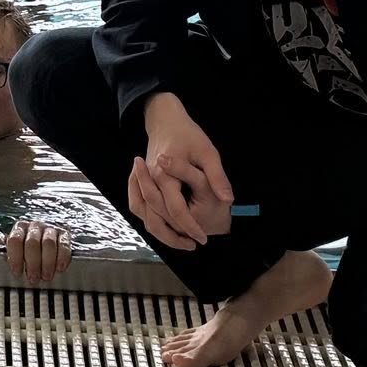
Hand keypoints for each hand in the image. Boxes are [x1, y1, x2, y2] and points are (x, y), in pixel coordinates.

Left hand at [0, 220, 71, 283]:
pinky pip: (64, 244)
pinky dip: (62, 257)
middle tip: (33, 278)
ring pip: (48, 243)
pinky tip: (60, 268)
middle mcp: (34, 226)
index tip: (16, 272)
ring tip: (46, 277)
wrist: (47, 233)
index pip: (14, 240)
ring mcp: (50, 228)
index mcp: (19, 228)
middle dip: (32, 263)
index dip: (15, 257)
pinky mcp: (64, 233)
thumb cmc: (26, 242)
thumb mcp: (12, 244)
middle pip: (32, 243)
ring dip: (47, 262)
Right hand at [128, 94, 234, 250]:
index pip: (176, 210)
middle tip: (193, 245)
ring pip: (144, 215)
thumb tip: (227, 199)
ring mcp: (141, 181)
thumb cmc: (188, 135)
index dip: (190, 227)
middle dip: (174, 235)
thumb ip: (217, 176)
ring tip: (180, 242)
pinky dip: (149, 220)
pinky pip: (138, 207)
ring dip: (160, 232)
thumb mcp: (208, 152)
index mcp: (165, 174)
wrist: (165, 121)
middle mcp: (150, 180)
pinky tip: (165, 228)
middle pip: (156, 217)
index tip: (203, 238)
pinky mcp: (139, 182)